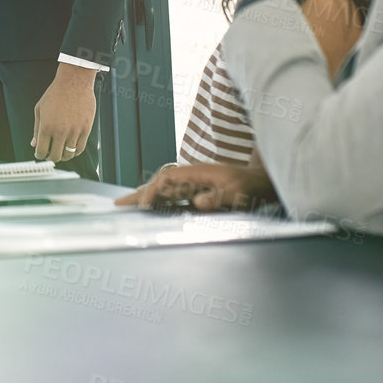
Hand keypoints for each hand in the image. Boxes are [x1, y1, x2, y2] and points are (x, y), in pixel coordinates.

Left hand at [31, 63, 96, 162]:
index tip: (40, 154)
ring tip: (61, 152)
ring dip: (63, 156)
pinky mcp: (86, 129)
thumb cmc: (56, 93)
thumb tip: (34, 143)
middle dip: (50, 158)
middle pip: (55, 156)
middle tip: (50, 154)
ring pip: (68, 155)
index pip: (41, 150)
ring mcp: (74, 131)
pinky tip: (71, 148)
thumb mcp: (39, 109)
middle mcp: (60, 131)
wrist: (74, 82)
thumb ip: (36, 128)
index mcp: (46, 126)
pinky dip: (74, 152)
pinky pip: (80, 148)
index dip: (39, 155)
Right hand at [115, 162, 277, 211]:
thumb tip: (196, 203)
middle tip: (118, 205)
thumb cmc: (252, 187)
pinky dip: (158, 201)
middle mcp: (192, 176)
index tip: (142, 205)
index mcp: (198, 173)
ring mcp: (194, 184)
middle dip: (139, 194)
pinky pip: (173, 196)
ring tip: (127, 206)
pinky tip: (151, 209)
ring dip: (146, 197)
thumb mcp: (239, 193)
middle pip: (159, 183)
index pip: (166, 180)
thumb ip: (219, 198)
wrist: (263, 182)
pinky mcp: (198, 191)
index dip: (152, 192)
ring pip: (163, 190)